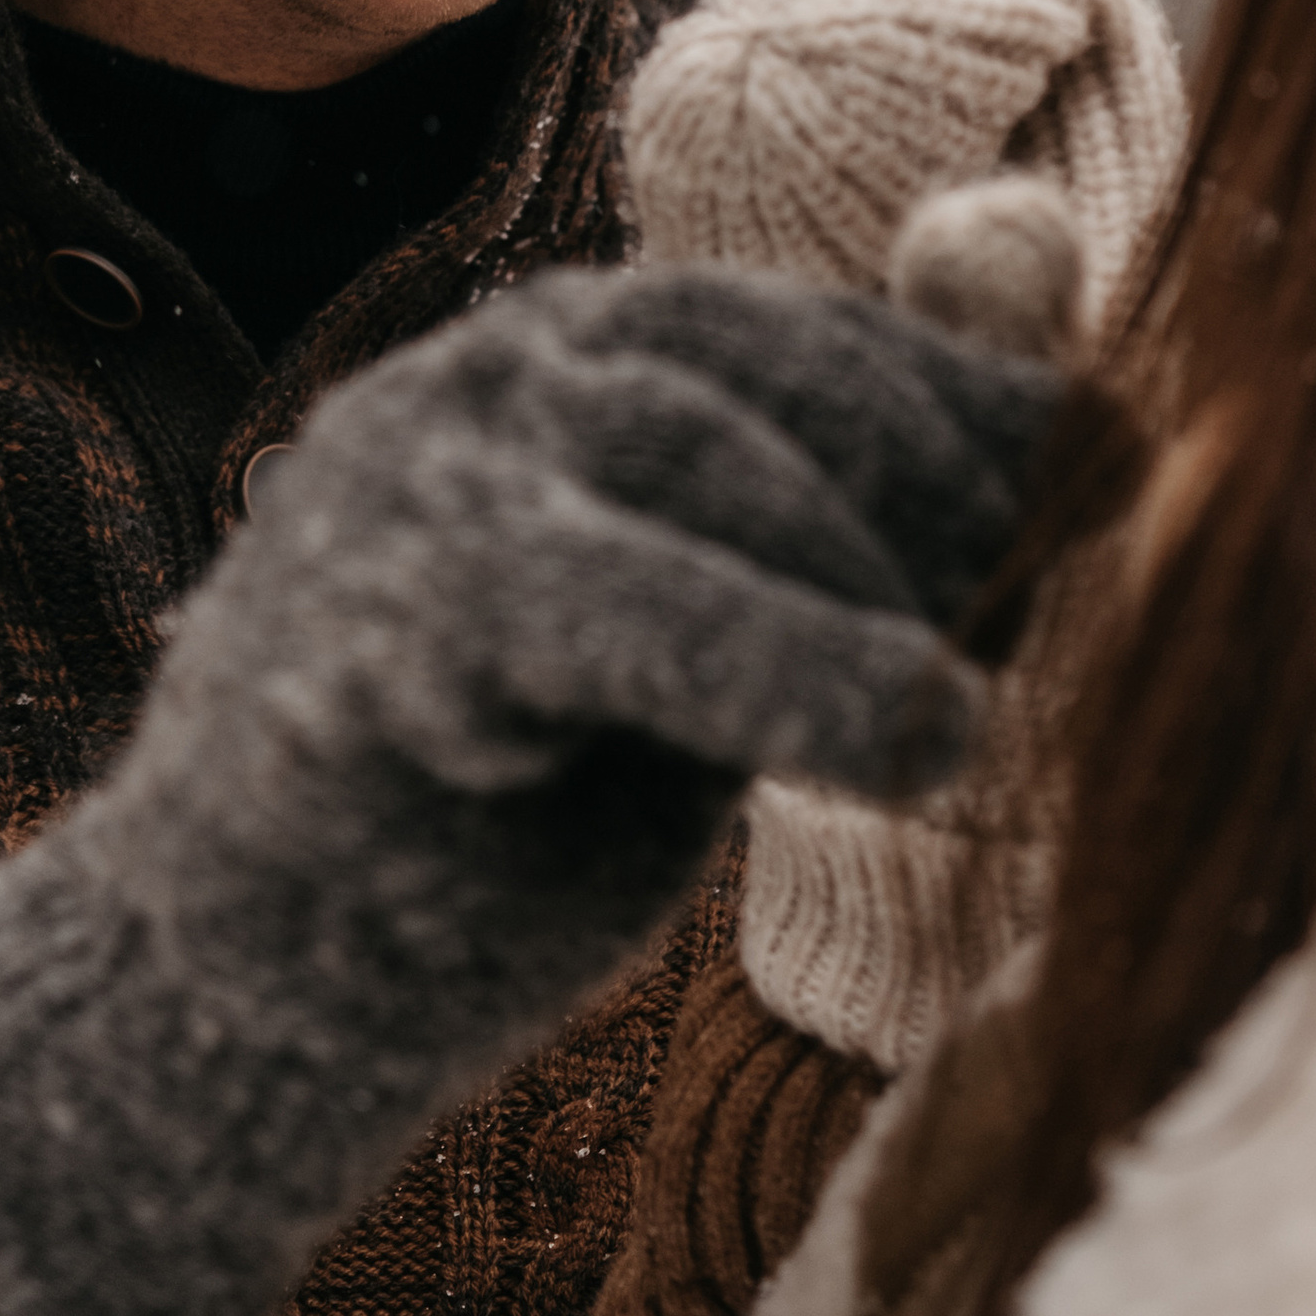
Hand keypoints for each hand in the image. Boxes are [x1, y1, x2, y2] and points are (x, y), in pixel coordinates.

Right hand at [0, 267, 1058, 1315]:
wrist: (233, 992)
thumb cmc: (500, 811)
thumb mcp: (723, 645)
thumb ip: (880, 499)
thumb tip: (1078, 323)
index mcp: (581, 360)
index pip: (830, 334)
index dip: (980, 437)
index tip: (1082, 549)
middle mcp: (499, 373)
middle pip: (786, 369)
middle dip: (938, 499)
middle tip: (1019, 646)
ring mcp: (424, 475)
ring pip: (711, 461)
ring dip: (880, 589)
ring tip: (969, 724)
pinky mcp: (388, 621)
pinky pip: (622, 606)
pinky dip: (788, 663)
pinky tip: (917, 735)